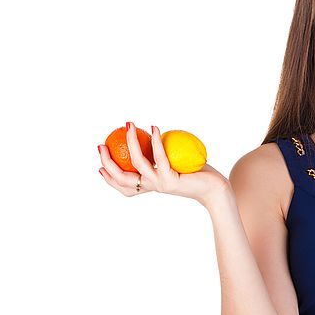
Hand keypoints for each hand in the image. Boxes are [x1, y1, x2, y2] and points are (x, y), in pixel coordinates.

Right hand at [98, 122, 230, 207]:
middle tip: (101, 145)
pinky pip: (159, 157)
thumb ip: (162, 155)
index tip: (100, 164)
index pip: (125, 186)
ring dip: (131, 143)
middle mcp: (153, 187)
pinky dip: (154, 141)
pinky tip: (152, 127)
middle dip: (108, 162)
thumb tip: (151, 134)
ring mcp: (160, 184)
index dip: (109, 178)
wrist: (215, 188)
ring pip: (137, 164)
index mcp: (151, 185)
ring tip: (128, 126)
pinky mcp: (171, 180)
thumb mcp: (175, 163)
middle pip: (123, 179)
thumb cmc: (196, 173)